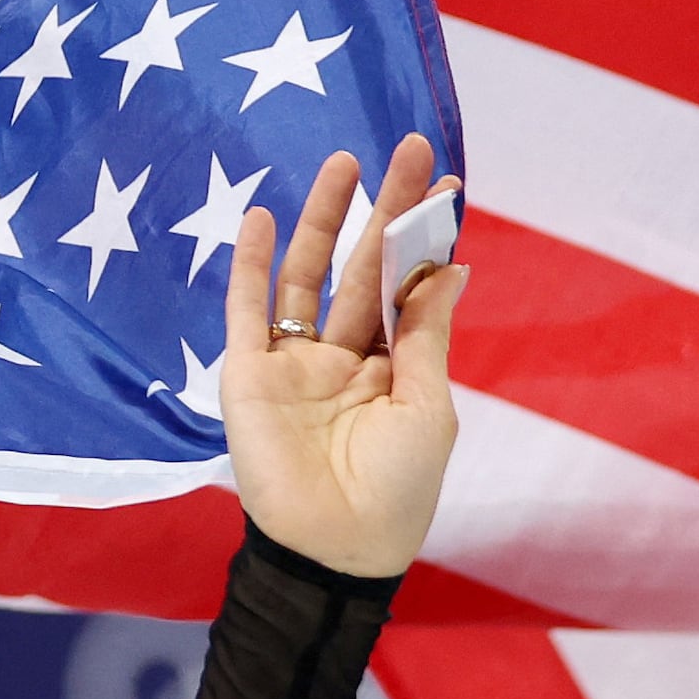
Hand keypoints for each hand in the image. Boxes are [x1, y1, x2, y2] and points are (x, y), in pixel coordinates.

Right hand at [224, 134, 465, 582]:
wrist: (337, 549)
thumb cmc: (397, 491)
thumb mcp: (427, 408)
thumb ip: (427, 335)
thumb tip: (453, 266)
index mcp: (389, 367)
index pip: (406, 287)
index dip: (423, 237)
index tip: (446, 182)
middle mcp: (340, 356)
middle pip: (361, 267)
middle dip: (383, 209)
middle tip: (406, 148)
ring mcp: (292, 362)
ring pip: (305, 276)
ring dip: (321, 220)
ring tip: (343, 164)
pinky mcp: (248, 374)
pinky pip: (246, 309)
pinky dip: (248, 263)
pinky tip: (259, 215)